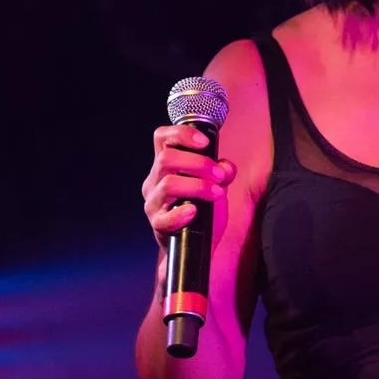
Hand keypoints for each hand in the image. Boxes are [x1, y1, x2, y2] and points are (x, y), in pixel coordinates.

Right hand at [142, 125, 235, 244]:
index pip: (162, 138)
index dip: (182, 134)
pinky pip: (164, 218)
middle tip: (219, 175)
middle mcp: (155, 181)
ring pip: (168, 184)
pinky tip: (195, 211)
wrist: (200, 244)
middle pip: (166, 159)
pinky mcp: (158, 225)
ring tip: (217, 193)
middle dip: (199, 163)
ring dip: (198, 186)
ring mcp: (154, 203)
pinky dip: (181, 214)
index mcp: (166, 166)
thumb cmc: (206, 210)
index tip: (205, 142)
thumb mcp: (217, 185)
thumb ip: (222, 172)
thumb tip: (225, 167)